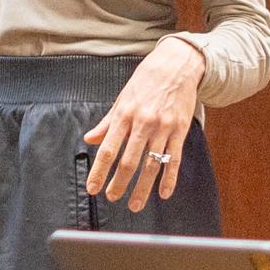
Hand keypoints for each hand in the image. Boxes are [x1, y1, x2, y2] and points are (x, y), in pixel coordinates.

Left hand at [81, 41, 206, 211]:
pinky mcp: (180, 130)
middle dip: (119, 184)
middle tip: (112, 197)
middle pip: (129, 161)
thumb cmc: (146, 81)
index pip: (108, 150)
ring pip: (151, 164)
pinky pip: (174, 159)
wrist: (176, 65)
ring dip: (142, 188)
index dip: (99, 171)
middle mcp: (143, 123)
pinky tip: (163, 193)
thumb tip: (89, 140)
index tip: (93, 187)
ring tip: (134, 204)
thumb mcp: (121, 99)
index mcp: (124, 115)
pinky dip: (169, 179)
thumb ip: (106, 123)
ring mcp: (163, 128)